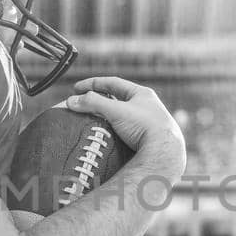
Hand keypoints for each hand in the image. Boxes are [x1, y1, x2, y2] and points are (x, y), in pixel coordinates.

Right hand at [64, 77, 186, 168]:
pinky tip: (106, 137)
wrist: (164, 152)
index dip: (93, 84)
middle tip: (84, 104)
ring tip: (92, 121)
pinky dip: (114, 131)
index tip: (77, 88)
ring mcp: (148, 123)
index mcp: (142, 94)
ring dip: (107, 117)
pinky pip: (126, 131)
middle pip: (117, 99)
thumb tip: (71, 101)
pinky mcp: (147, 139)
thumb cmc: (145, 127)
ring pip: (122, 116)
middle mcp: (147, 106)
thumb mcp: (115, 110)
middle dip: (99, 101)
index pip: (113, 83)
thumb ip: (92, 103)